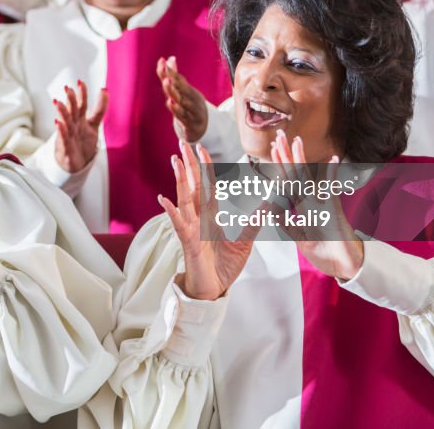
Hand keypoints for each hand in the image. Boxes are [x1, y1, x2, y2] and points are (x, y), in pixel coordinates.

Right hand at [54, 81, 107, 173]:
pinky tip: (58, 123)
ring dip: (62, 112)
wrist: (76, 162)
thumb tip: (104, 89)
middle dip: (70, 99)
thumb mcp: (94, 124)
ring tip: (57, 102)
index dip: (82, 94)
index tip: (80, 82)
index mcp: (80, 118)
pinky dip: (61, 130)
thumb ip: (99, 108)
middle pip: (73, 110)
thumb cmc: (82, 141)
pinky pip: (64, 138)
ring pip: (66, 121)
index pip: (82, 104)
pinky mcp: (66, 147)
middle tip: (68, 88)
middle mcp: (74, 124)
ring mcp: (69, 134)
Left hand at [158, 56, 207, 142]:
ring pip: (182, 100)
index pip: (178, 78)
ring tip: (167, 82)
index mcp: (188, 90)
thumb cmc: (191, 107)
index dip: (170, 70)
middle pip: (181, 87)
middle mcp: (191, 98)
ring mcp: (192, 110)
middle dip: (173, 77)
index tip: (161, 61)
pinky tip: (170, 102)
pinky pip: (183, 115)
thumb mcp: (184, 92)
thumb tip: (169, 58)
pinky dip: (177, 109)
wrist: (204, 128)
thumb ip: (175, 76)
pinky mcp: (191, 123)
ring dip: (174, 91)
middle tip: (165, 68)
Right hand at [159, 140, 256, 300]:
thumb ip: (254, 223)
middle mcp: (198, 218)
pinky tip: (164, 199)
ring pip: (184, 199)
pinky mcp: (188, 243)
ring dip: (180, 180)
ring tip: (175, 161)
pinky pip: (178, 225)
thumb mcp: (245, 243)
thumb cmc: (224, 266)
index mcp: (210, 216)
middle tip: (182, 143)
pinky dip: (170, 212)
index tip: (201, 147)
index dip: (204, 166)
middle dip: (188, 164)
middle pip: (192, 186)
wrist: (214, 290)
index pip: (206, 185)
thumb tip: (269, 205)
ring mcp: (191, 229)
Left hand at [269, 130, 362, 279]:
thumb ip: (287, 224)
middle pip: (295, 173)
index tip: (272, 148)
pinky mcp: (334, 211)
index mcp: (303, 207)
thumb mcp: (299, 238)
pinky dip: (332, 176)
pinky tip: (334, 160)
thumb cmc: (326, 251)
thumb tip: (273, 210)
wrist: (346, 266)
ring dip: (301, 159)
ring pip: (308, 178)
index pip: (288, 182)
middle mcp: (311, 201)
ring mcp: (322, 204)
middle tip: (278, 134)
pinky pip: (332, 191)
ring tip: (295, 140)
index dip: (280, 166)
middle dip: (285, 154)